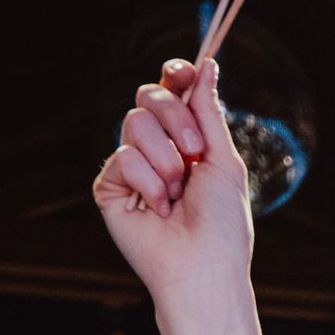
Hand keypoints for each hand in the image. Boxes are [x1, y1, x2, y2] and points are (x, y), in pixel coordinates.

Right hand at [92, 59, 254, 306]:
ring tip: (178, 194)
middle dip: (176, 119)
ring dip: (166, 159)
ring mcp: (131, 167)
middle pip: (148, 96)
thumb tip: (208, 66)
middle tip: (196, 154)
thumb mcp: (224, 161)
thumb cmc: (223, 224)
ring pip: (133, 123)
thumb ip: (210, 113)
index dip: (175, 75)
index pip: (172, 92)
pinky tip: (158, 210)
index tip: (183, 73)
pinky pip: (122, 158)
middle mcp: (157, 148)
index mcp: (186, 140)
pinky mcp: (110, 188)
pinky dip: (148, 183)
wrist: (203, 267)